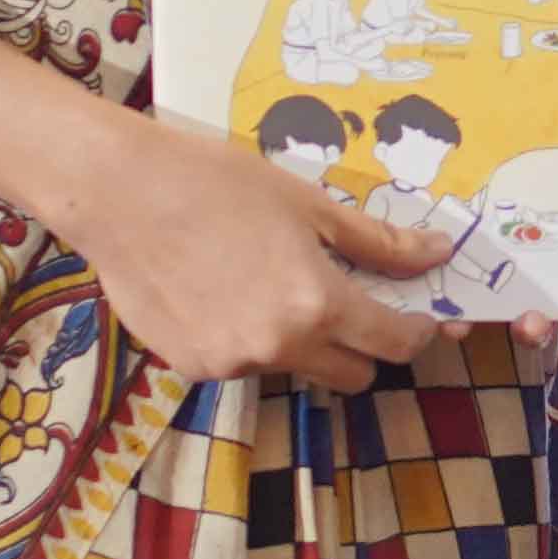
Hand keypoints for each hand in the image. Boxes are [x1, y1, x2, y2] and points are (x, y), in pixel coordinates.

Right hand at [55, 117, 445, 394]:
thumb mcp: (309, 204)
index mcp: (317, 304)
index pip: (393, 343)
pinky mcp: (193, 369)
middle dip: (364, 346)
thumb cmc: (218, 184)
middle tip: (351, 303)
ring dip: (303, 343)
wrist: (119, 194)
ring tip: (272, 285)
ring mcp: (232, 364)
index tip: (418, 316)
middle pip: (353, 375)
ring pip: (297, 369)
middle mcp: (279, 347)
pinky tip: (225, 293)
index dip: (416, 331)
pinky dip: (250, 340)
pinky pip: (245, 364)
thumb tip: (438, 254)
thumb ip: (378, 242)